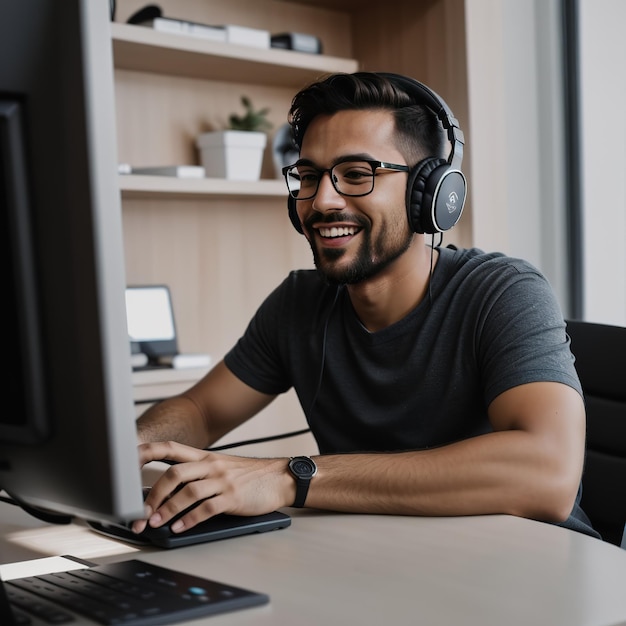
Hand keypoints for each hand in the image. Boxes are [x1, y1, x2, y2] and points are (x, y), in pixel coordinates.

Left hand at [132, 441, 293, 533]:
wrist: (279, 478)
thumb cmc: (248, 476)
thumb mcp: (220, 468)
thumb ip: (196, 475)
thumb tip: (164, 496)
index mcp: (205, 457)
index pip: (169, 448)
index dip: (146, 452)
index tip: (126, 462)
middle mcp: (211, 465)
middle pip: (174, 473)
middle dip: (154, 495)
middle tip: (142, 514)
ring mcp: (223, 480)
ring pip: (188, 491)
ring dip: (168, 509)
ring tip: (156, 524)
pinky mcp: (233, 497)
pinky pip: (207, 508)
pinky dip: (190, 519)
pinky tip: (180, 528)